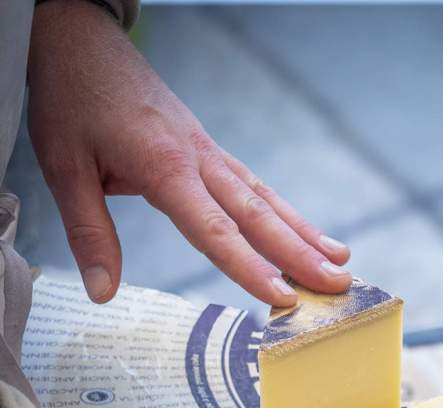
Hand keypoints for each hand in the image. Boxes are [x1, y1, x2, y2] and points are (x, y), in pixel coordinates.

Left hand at [27, 0, 350, 306]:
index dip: (251, 267)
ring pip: (265, 199)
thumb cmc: (71, 98)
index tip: (282, 298)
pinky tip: (306, 232)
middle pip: (258, 215)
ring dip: (305, 233)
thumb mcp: (63, 167)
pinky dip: (284, 211)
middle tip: (339, 284)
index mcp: (164, 166)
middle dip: (301, 255)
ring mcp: (207, 151)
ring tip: (341, 262)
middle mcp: (197, 158)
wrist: (79, 37)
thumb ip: (89, 233)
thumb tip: (103, 292)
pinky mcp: (207, 149)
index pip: (216, 230)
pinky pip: (253, 185)